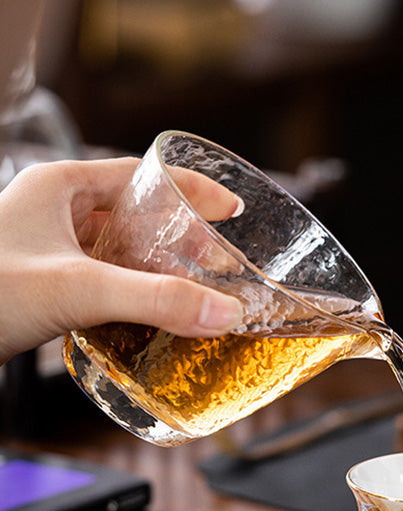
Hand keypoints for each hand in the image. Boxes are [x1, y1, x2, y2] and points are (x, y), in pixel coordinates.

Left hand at [0, 158, 244, 364]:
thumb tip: (222, 312)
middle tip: (217, 261)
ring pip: (117, 251)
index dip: (191, 190)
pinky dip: (131, 295)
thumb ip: (153, 300)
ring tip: (193, 290)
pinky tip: (149, 315)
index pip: (140, 174)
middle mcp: (53, 214)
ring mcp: (46, 252)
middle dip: (180, 237)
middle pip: (134, 215)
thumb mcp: (76, 289)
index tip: (231, 208)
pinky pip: (101, 282)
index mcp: (58, 188)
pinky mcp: (43, 287)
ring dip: (157, 270)